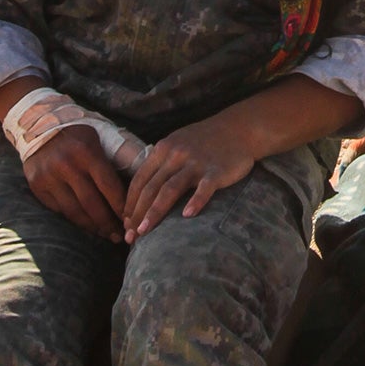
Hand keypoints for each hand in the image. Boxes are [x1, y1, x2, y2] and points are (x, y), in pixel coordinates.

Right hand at [20, 127, 126, 241]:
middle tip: (120, 236)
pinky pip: (60, 210)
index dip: (121, 206)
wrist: (36, 127)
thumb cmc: (76, 135)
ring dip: (92, 227)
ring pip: (75, 211)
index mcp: (86, 151)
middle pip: (92, 203)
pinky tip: (87, 225)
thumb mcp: (96, 137)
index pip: (108, 185)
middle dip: (108, 223)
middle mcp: (67, 165)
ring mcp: (49, 177)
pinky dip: (75, 220)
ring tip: (106, 235)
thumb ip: (112, 159)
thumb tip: (137, 185)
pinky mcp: (37, 186)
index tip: (131, 219)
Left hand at [122, 111, 257, 240]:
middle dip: (137, 214)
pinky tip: (188, 216)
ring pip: (170, 189)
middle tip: (129, 237)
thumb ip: (160, 164)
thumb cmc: (204, 141)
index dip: (130, 204)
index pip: (139, 180)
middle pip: (151, 188)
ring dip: (155, 212)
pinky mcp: (216, 171)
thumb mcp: (177, 144)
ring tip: (145, 231)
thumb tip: (140, 193)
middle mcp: (176, 155)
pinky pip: (204, 188)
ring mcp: (196, 163)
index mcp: (163, 149)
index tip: (125, 224)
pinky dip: (196, 201)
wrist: (239, 128)